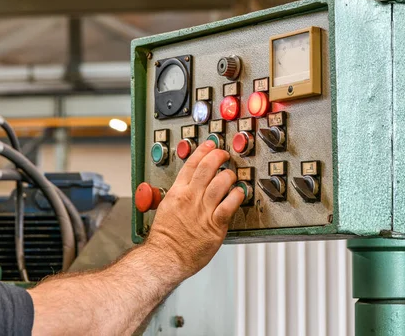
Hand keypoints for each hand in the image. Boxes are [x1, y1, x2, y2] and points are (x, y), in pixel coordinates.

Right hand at [144, 141, 243, 281]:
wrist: (164, 258)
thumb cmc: (165, 239)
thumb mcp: (166, 209)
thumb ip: (179, 197)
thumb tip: (188, 189)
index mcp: (177, 192)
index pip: (191, 164)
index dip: (204, 150)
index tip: (211, 145)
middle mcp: (191, 198)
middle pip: (208, 167)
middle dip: (219, 156)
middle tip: (225, 155)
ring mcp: (203, 210)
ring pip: (221, 182)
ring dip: (230, 175)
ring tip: (232, 176)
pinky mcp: (215, 224)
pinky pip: (230, 204)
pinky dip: (237, 195)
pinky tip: (240, 192)